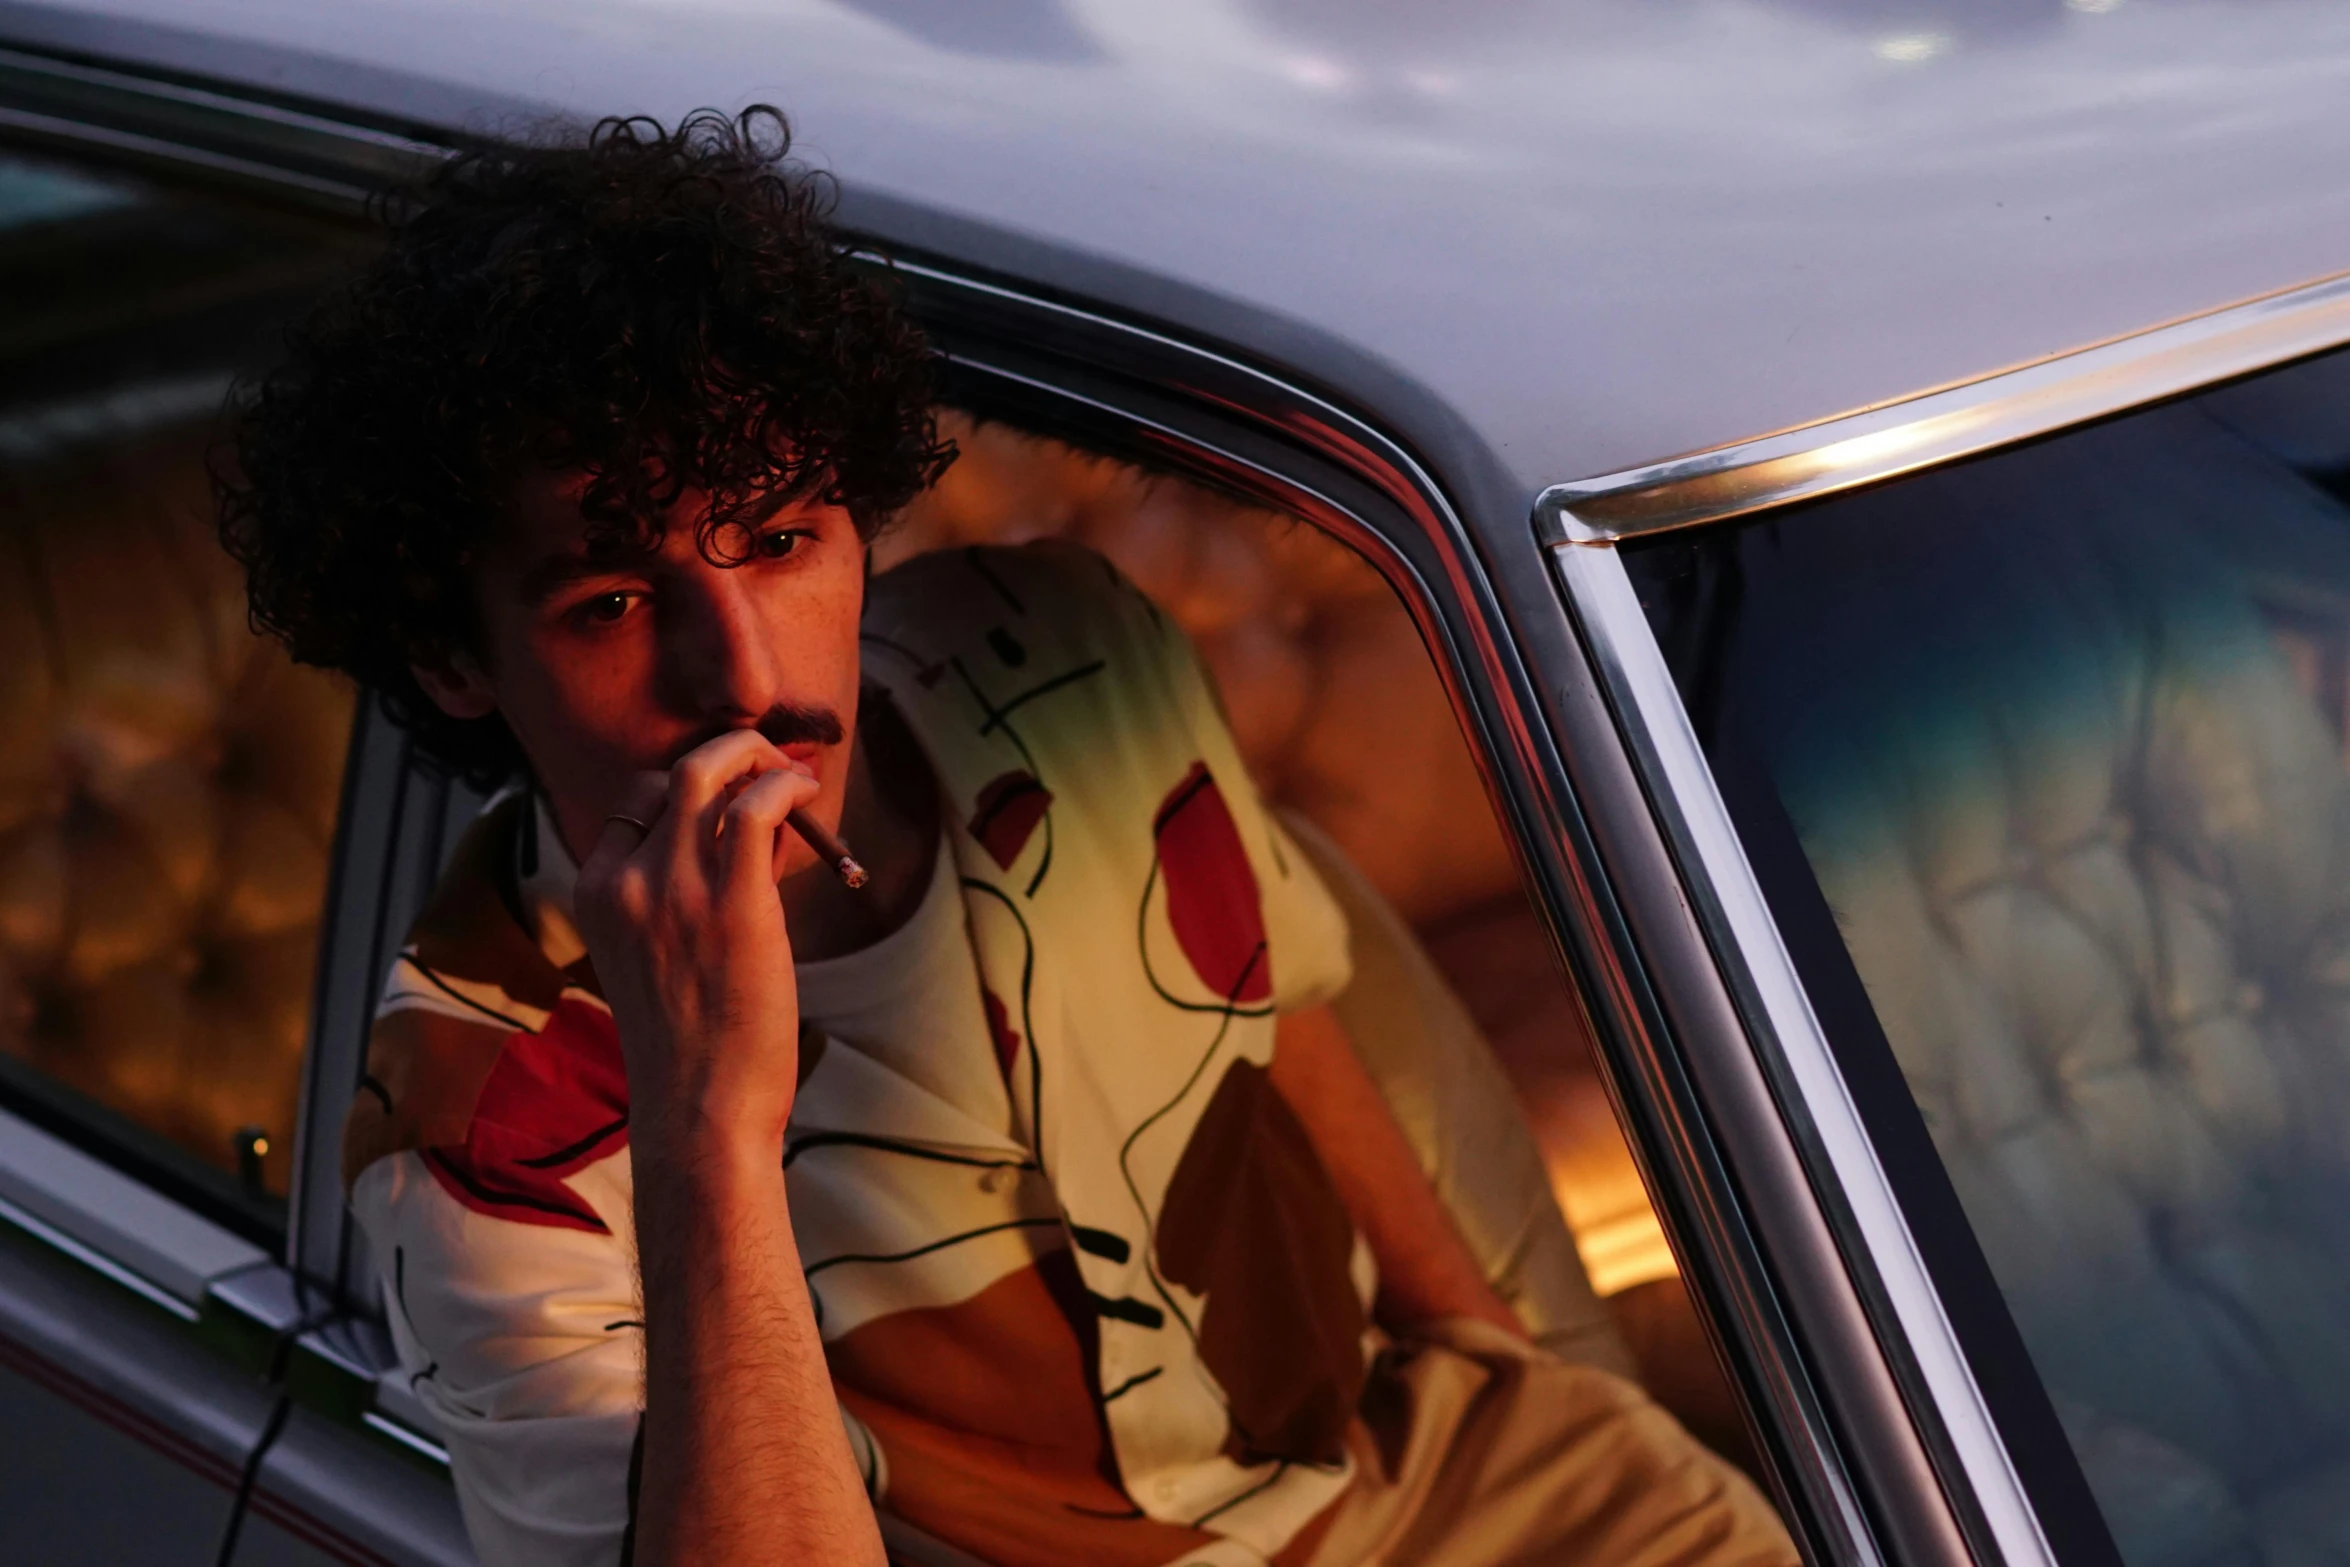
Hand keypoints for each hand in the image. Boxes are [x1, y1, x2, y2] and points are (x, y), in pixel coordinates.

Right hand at [575, 730, 821, 1161]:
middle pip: (671, 772)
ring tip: (793, 775)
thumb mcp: (657, 954)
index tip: (734, 796)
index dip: (690, 787)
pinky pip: (757, 808)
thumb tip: (755, 827)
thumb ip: (684, 891)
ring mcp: (674, 887)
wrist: (698, 1109)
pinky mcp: (733, 903)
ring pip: (708, 772)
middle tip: (769, 764)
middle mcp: (625, 880)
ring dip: (758, 757)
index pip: (635, 799)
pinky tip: (807, 795)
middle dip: (726, 754)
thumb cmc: (691, 1042)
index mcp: (595, 890)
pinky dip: (785, 786)